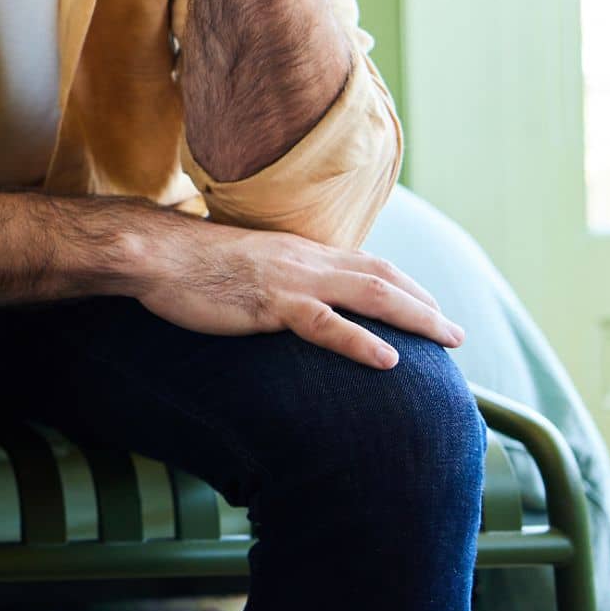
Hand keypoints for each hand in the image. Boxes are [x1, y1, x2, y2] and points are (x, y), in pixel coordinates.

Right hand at [131, 211, 464, 368]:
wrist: (152, 252)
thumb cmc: (186, 263)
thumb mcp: (241, 263)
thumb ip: (270, 275)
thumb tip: (282, 295)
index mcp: (296, 251)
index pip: (364, 263)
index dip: (403, 284)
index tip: (427, 305)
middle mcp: (303, 259)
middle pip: (381, 276)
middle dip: (424, 303)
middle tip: (456, 333)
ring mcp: (289, 280)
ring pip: (369, 294)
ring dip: (416, 316)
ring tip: (449, 339)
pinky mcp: (269, 303)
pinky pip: (324, 324)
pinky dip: (360, 341)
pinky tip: (388, 360)